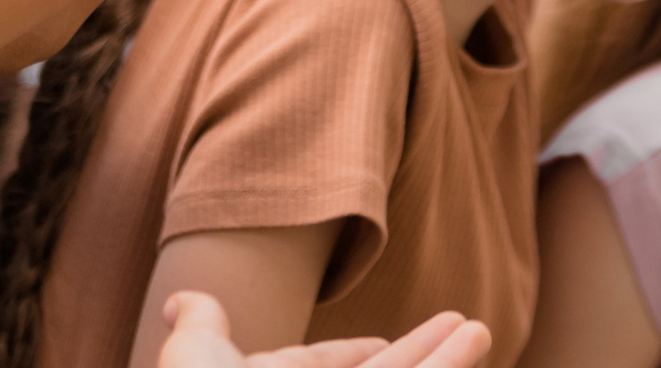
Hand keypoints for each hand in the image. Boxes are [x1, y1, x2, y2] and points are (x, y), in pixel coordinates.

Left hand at [158, 293, 489, 367]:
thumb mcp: (193, 359)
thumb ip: (202, 327)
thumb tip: (181, 299)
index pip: (321, 367)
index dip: (353, 353)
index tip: (382, 341)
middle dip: (422, 355)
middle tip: (467, 325)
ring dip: (446, 362)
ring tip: (480, 331)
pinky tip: (467, 347)